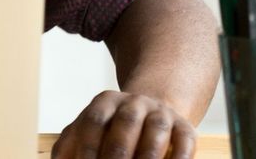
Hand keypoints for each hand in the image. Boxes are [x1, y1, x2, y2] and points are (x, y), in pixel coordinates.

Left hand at [52, 91, 195, 158]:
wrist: (152, 110)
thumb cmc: (112, 128)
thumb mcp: (88, 129)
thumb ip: (70, 144)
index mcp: (105, 102)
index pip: (94, 122)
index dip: (88, 147)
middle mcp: (134, 103)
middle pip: (125, 124)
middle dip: (117, 154)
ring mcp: (161, 113)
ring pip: (156, 130)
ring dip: (148, 157)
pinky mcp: (185, 126)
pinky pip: (185, 141)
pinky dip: (180, 158)